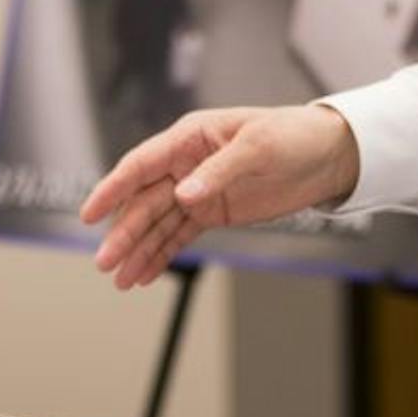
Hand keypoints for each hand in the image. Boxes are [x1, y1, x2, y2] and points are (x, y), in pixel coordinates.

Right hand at [79, 104, 360, 289]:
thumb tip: (183, 195)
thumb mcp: (258, 147)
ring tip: (120, 280)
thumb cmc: (293, 136)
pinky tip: (144, 275)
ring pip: (158, 223)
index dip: (113, 188)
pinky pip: (179, 235)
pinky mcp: (213, 211)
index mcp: (191, 137)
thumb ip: (218, 172)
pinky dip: (161, 254)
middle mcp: (186, 164)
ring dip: (138, 250)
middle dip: (123, 232)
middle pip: (145, 201)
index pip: (142, 164)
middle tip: (105, 263)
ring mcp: (198, 190)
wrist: (327, 155)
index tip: (90, 213)